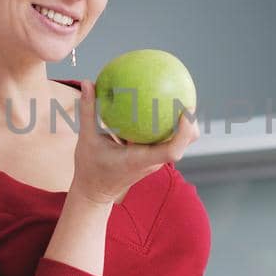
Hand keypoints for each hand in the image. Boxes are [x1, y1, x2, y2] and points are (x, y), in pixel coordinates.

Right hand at [69, 80, 199, 206]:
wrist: (94, 192)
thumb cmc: (89, 168)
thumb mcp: (85, 138)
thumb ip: (87, 111)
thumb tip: (87, 83)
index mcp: (140, 159)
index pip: (171, 150)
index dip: (183, 133)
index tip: (186, 111)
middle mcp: (151, 161)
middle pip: (183, 145)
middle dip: (190, 125)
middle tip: (188, 100)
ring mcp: (153, 161)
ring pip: (178, 144)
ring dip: (183, 125)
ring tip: (181, 100)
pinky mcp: (150, 158)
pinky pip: (165, 141)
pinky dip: (167, 125)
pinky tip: (160, 105)